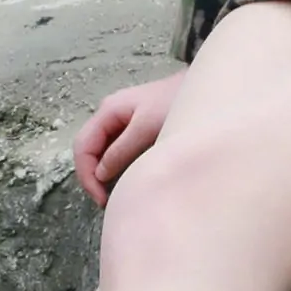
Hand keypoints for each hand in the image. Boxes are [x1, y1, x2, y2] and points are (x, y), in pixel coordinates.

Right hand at [72, 71, 186, 207]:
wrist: (207, 88)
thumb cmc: (177, 102)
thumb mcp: (148, 127)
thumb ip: (122, 150)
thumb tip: (100, 175)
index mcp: (109, 110)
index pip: (83, 146)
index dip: (87, 175)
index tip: (101, 199)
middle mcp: (110, 114)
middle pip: (88, 149)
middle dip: (91, 177)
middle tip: (105, 201)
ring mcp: (122, 121)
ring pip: (100, 151)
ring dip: (102, 174)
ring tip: (113, 194)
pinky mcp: (135, 128)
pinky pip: (115, 150)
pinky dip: (115, 167)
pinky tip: (125, 179)